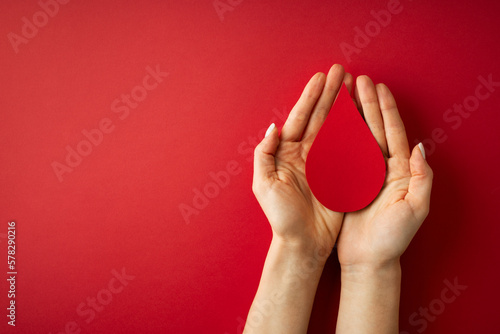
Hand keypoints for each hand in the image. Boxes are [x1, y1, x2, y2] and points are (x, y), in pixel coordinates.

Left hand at [252, 64, 347, 256]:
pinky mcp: (340, 173)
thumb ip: (265, 154)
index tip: (321, 77)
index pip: (300, 119)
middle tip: (342, 71)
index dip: (310, 97)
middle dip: (330, 94)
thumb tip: (273, 127)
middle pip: (320, 117)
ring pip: (336, 127)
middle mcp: (306, 153)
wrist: (303, 243)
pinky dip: (356, 130)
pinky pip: (349, 147)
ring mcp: (324, 162)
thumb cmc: (281, 217)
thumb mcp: (264, 185)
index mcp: (287, 154)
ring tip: (353, 85)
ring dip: (344, 106)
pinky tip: (362, 114)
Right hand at [337, 75, 432, 269]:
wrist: (368, 260)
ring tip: (344, 92)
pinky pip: (340, 153)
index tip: (378, 87)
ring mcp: (362, 174)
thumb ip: (421, 177)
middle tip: (358, 79)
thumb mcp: (415, 209)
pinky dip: (336, 135)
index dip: (386, 109)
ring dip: (351, 113)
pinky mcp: (346, 182)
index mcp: (400, 171)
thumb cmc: (392, 238)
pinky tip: (330, 121)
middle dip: (367, 103)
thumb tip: (420, 147)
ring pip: (356, 136)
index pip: (393, 132)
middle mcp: (381, 168)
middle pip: (374, 128)